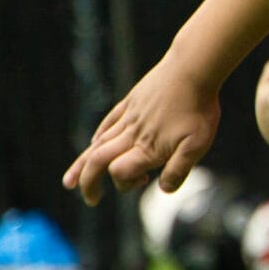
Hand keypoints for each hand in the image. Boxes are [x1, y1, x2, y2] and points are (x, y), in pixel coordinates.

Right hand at [63, 54, 219, 205]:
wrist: (193, 69)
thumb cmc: (198, 108)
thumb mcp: (197, 145)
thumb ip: (178, 170)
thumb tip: (164, 190)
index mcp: (147, 147)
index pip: (119, 172)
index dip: (124, 183)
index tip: (144, 180)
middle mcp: (132, 134)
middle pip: (98, 161)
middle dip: (89, 183)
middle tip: (90, 200)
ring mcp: (129, 116)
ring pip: (97, 143)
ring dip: (82, 164)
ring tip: (69, 181)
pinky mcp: (131, 102)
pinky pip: (108, 123)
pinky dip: (97, 137)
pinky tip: (93, 144)